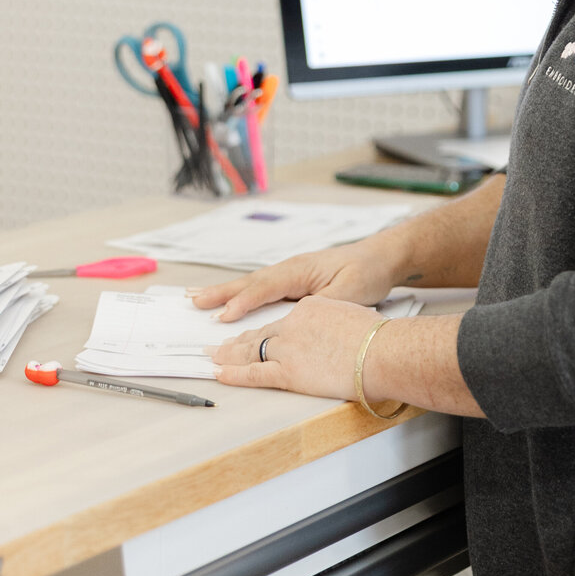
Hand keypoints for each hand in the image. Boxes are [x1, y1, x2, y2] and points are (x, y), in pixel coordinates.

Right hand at [192, 237, 402, 322]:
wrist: (380, 258)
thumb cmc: (366, 272)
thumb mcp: (350, 292)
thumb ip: (323, 304)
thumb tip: (298, 316)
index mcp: (300, 269)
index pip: (266, 287)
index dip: (244, 302)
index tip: (223, 316)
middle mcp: (290, 269)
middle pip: (250, 282)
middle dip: (221, 293)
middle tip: (194, 302)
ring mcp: (289, 274)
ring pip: (251, 284)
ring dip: (225, 292)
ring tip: (197, 298)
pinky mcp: (292, 282)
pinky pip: (261, 289)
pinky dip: (240, 294)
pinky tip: (228, 301)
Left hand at [211, 294, 385, 398]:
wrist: (383, 350)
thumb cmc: (379, 337)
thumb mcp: (354, 316)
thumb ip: (336, 324)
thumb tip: (337, 336)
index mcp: (309, 307)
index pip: (280, 320)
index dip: (263, 329)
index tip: (252, 334)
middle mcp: (293, 323)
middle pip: (259, 333)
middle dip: (236, 340)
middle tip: (217, 344)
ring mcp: (288, 347)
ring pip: (251, 350)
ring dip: (230, 355)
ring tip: (213, 357)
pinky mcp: (288, 371)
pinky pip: (255, 373)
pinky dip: (235, 374)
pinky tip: (221, 374)